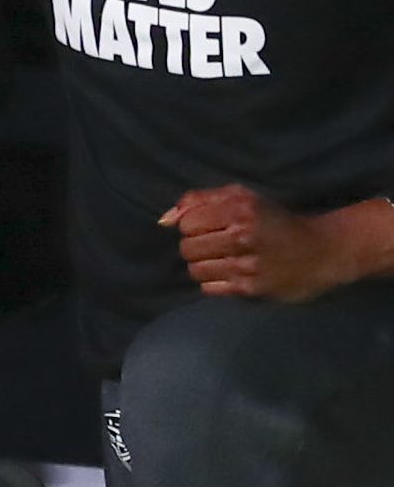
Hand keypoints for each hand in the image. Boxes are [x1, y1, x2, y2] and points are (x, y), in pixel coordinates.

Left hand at [166, 185, 387, 303]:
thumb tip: (164, 219)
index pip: (187, 224)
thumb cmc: (275, 220)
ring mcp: (247, 265)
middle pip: (187, 249)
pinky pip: (209, 288)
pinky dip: (215, 282)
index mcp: (239, 210)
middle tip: (217, 245)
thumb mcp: (241, 197)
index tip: (210, 227)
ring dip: (204, 266)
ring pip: (195, 270)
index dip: (194, 226)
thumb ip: (199, 200)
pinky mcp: (252, 289)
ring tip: (223, 259)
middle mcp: (242, 237)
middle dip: (196, 247)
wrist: (322, 251)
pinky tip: (232, 274)